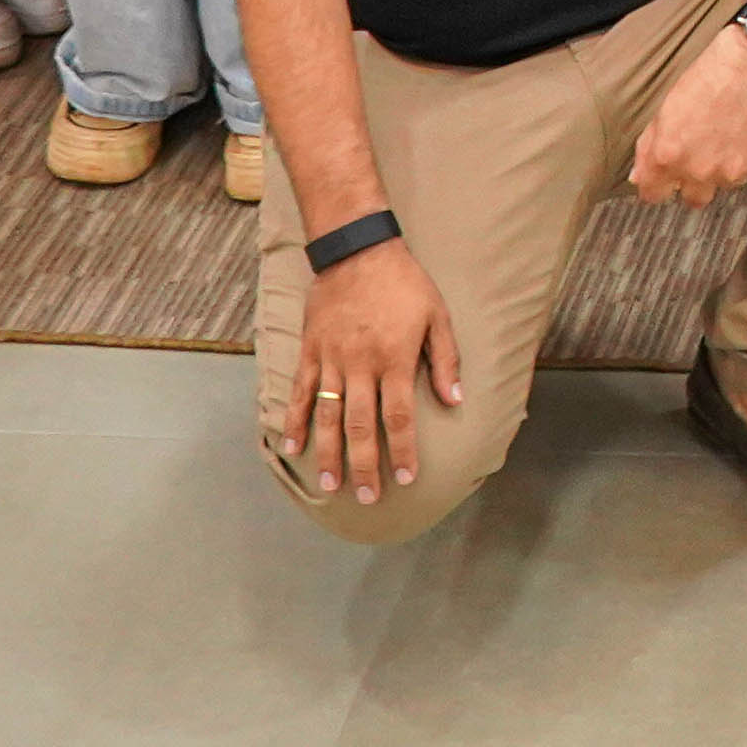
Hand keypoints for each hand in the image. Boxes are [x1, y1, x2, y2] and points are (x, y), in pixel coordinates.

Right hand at [290, 238, 457, 505]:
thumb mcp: (437, 315)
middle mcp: (361, 364)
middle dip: (365, 465)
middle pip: (361, 425)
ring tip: (330, 484)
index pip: (400, 416)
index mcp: (395, 358)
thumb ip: (446, 360)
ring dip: (328, 452)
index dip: (403, 450)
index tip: (406, 479)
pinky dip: (294, 420)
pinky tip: (291, 446)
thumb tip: (455, 401)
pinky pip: (299, 391)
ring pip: (328, 415)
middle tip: (367, 497)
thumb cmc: (404, 282)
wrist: (357, 249)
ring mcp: (331, 359)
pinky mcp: (310, 350)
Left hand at [631, 22, 746, 205]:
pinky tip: (746, 129)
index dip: (656, 186)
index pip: (654, 196)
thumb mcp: (665, 109)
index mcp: (670, 156)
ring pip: (725, 184)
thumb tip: (639, 177)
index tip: (661, 179)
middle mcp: (701, 170)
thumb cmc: (706, 78)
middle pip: (693, 200)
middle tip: (698, 157)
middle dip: (692, 183)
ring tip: (726, 136)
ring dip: (723, 169)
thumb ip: (648, 149)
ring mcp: (735, 168)